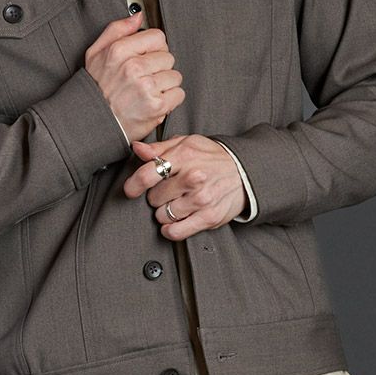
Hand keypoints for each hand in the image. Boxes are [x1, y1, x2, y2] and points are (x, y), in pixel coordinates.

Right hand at [84, 11, 185, 142]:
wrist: (91, 121)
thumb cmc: (95, 88)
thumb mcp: (96, 53)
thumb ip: (117, 30)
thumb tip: (138, 17)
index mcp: (119, 51)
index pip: (157, 37)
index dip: (154, 47)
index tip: (147, 57)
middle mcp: (133, 67)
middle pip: (168, 57)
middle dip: (159, 67)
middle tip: (144, 77)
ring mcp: (146, 87)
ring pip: (175, 76)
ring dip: (165, 84)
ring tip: (148, 91)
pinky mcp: (156, 106)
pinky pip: (178, 94)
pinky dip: (170, 100)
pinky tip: (154, 101)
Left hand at [124, 135, 248, 239]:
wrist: (244, 171)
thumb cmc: (211, 157)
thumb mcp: (187, 143)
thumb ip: (159, 148)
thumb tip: (137, 148)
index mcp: (185, 156)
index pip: (148, 174)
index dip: (134, 184)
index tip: (131, 190)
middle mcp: (193, 178)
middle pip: (154, 197)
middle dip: (156, 196)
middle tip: (166, 191)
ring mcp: (201, 199)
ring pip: (163, 215)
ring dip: (164, 212)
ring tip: (174, 203)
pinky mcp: (209, 217)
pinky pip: (177, 231)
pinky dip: (170, 229)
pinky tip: (173, 222)